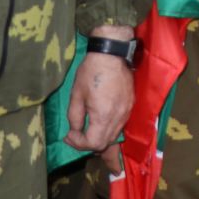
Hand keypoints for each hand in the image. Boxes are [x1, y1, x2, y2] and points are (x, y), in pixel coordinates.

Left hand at [64, 26, 134, 166]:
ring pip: (114, 136)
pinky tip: (99, 122)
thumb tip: (74, 132)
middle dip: (88, 144)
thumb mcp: (76, 96)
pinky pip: (119, 126)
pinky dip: (108, 130)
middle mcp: (118, 117)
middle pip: (105, 144)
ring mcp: (127, 112)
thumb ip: (74, 118)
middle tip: (75, 136)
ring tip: (86, 132)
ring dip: (99, 138)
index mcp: (104, 115)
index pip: (93, 143)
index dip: (78, 143)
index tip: (68, 135)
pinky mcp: (130, 106)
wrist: (112, 54)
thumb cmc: (90, 73)